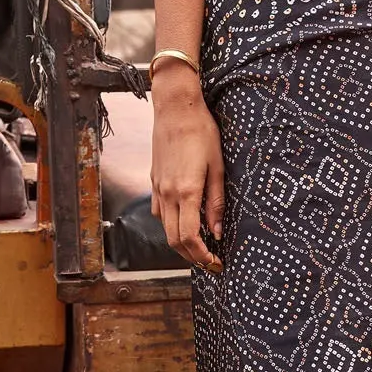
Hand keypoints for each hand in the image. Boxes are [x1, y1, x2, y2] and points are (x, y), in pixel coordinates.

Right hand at [150, 71, 224, 272]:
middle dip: (191, 257)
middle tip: (210, 262)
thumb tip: (217, 232)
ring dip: (180, 244)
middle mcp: (168, 194)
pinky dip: (170, 226)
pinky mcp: (154, 181)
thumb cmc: (203, 133)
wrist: (176, 109)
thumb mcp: (218, 167)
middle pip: (174, 239)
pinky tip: (183, 223)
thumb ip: (216, 202)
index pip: (189, 237)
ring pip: (164, 228)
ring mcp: (157, 188)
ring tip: (199, 248)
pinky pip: (158, 212)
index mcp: (187, 192)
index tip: (216, 262)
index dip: (202, 256)